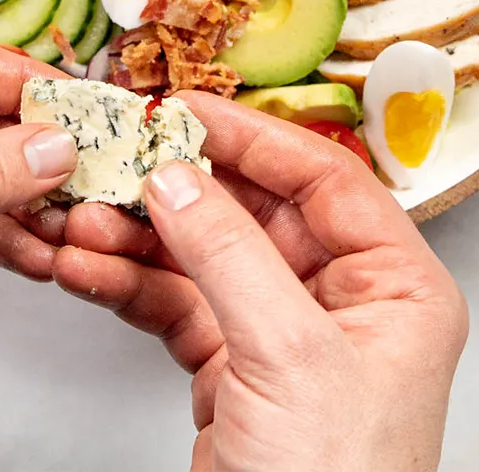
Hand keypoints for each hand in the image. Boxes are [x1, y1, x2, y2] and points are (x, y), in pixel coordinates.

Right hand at [46, 94, 467, 471]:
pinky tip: (87, 266)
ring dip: (140, 236)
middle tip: (119, 158)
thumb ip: (228, 254)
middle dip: (179, 188)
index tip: (186, 108)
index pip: (322, 177)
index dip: (252, 136)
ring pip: (205, 256)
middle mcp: (346, 301)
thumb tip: (178, 176)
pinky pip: (177, 305)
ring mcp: (286, 335)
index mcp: (396, 285)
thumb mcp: (289, 356)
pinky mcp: (235, 370)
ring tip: (82, 218)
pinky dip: (130, 284)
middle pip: (254, 211)